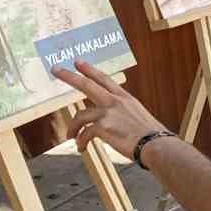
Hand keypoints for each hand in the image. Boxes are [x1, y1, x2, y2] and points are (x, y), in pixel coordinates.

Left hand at [53, 60, 168, 160]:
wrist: (155, 145)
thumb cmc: (151, 136)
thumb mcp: (139, 117)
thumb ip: (124, 115)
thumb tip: (116, 122)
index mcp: (124, 98)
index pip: (104, 79)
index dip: (90, 70)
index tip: (78, 62)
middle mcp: (115, 102)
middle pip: (87, 84)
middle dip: (69, 76)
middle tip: (55, 69)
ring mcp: (108, 113)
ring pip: (80, 115)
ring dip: (73, 128)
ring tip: (71, 137)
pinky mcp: (103, 127)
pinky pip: (85, 134)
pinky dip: (81, 141)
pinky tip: (82, 148)